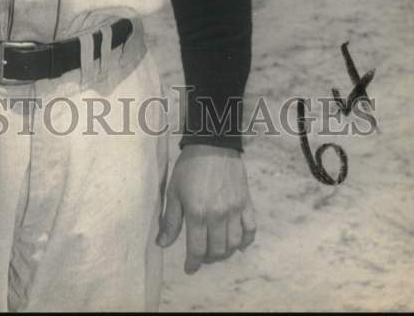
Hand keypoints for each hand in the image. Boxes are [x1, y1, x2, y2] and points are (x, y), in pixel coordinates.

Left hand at [158, 144, 255, 273]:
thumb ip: (170, 220)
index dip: (193, 263)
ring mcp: (235, 210)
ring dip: (225, 252)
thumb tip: (162, 243)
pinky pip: (251, 229)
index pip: (197, 249)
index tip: (189, 268)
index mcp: (197, 213)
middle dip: (208, 258)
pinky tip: (239, 244)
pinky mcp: (246, 203)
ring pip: (234, 243)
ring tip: (217, 250)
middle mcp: (218, 215)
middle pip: (217, 250)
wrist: (212, 144)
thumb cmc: (188, 167)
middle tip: (202, 256)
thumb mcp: (174, 191)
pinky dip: (246, 241)